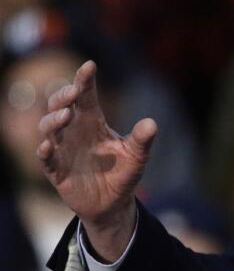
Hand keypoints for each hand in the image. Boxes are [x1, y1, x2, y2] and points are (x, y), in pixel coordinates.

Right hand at [36, 61, 156, 260]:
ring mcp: (62, 149)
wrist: (113, 204)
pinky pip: (44, 159)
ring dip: (54, 120)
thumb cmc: (123, 173)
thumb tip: (151, 123)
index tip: (90, 66)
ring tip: (66, 115)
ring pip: (48, 128)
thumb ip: (142, 140)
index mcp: (92, 122)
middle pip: (59, 105)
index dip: (85, 80)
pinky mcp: (55, 170)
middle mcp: (73, 131)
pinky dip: (44, 151)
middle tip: (74, 93)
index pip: (85, 96)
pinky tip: (48, 146)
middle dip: (63, 96)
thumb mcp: (137, 156)